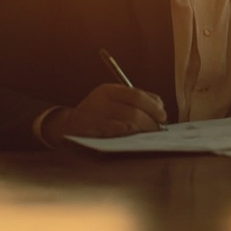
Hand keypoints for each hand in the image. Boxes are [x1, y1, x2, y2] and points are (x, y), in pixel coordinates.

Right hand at [41, 84, 166, 145]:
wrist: (67, 126)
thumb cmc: (99, 114)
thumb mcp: (115, 101)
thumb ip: (137, 101)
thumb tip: (160, 107)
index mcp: (109, 90)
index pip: (137, 95)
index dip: (153, 106)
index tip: (163, 116)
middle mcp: (100, 100)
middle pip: (134, 111)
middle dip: (151, 123)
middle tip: (158, 130)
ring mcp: (94, 116)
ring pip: (127, 124)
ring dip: (142, 132)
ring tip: (148, 136)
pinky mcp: (90, 132)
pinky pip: (115, 135)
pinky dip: (127, 138)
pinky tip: (133, 140)